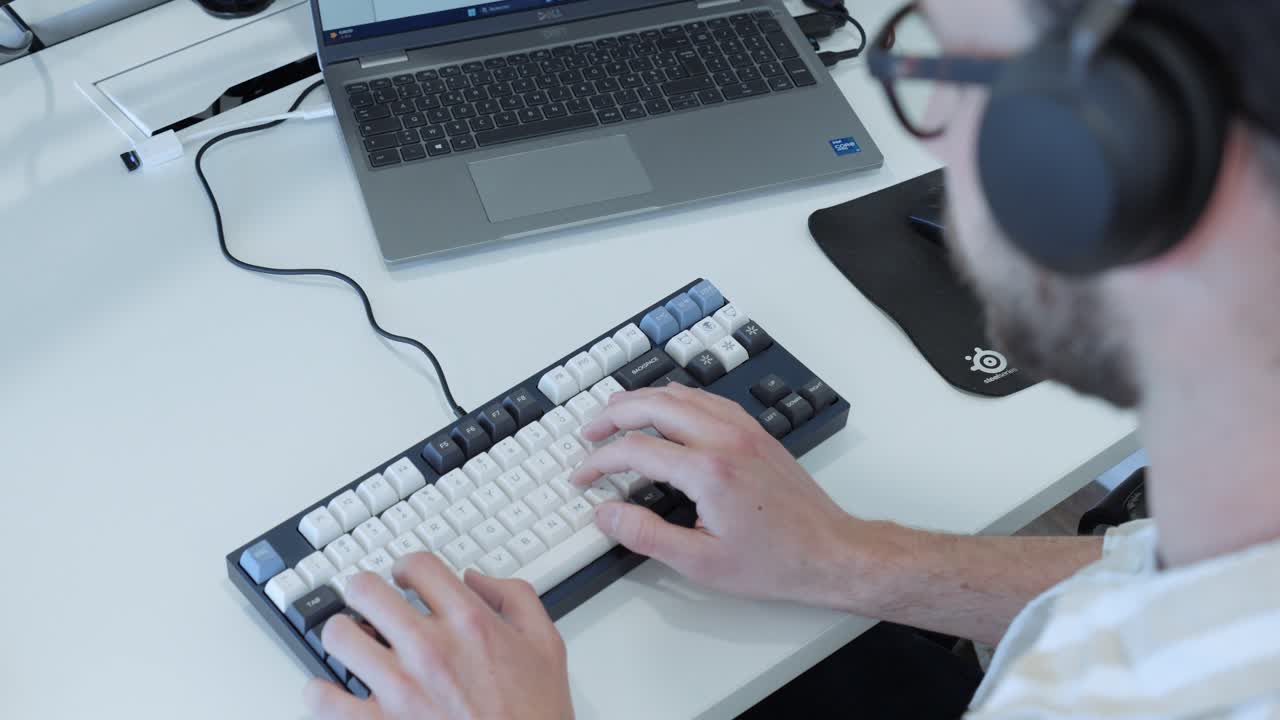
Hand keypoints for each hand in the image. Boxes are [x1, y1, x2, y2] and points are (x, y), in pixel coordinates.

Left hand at [304, 554, 572, 719]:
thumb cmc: (534, 715)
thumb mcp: (546, 645)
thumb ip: (516, 598)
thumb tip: (478, 580)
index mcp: (470, 622)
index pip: (417, 565)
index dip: (406, 566)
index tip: (404, 578)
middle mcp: (430, 649)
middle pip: (365, 589)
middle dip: (365, 591)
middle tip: (370, 603)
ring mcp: (399, 689)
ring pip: (337, 636)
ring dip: (343, 635)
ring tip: (354, 644)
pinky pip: (323, 698)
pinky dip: (321, 692)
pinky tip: (336, 690)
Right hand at [570, 385, 855, 607]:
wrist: (829, 552)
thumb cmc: (775, 561)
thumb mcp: (701, 562)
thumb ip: (646, 535)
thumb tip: (606, 514)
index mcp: (708, 471)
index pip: (635, 450)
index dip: (599, 461)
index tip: (583, 475)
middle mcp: (725, 439)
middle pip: (653, 406)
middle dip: (612, 415)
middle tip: (589, 432)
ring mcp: (743, 430)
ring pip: (680, 394)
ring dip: (641, 400)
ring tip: (615, 413)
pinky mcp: (755, 432)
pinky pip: (707, 399)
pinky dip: (675, 398)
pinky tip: (665, 409)